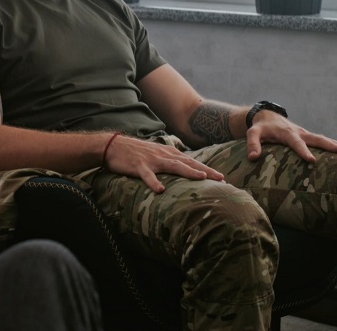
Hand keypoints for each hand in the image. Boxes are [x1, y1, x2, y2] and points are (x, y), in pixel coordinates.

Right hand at [103, 135, 224, 193]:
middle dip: (206, 171)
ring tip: (201, 178)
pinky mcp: (139, 166)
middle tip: (221, 179)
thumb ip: (170, 161)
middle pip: (188, 163)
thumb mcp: (157, 155)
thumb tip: (184, 169)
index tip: (222, 177)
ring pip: (173, 166)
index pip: (192, 162)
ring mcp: (152, 160)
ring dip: (188, 172)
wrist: (114, 146)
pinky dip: (154, 182)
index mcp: (169, 154)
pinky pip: (147, 175)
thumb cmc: (136, 153)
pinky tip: (160, 190)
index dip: (207, 169)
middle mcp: (164, 155)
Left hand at [245, 111, 336, 162]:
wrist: (267, 116)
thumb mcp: (252, 134)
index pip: (295, 142)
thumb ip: (252, 144)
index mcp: (286, 132)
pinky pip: (321, 140)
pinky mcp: (307, 136)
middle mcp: (298, 132)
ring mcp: (305, 133)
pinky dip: (333, 144)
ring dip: (335, 144)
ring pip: (321, 138)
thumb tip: (253, 157)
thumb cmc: (260, 127)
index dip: (303, 151)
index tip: (312, 160)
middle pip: (315, 138)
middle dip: (329, 145)